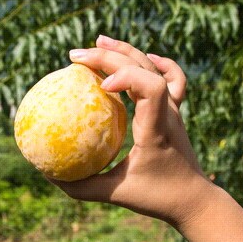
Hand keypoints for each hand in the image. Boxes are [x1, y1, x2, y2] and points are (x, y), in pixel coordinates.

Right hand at [49, 35, 216, 227]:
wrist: (195, 200)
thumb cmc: (156, 198)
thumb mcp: (116, 195)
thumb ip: (81, 187)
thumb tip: (47, 174)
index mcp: (157, 129)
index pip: (152, 88)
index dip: (126, 76)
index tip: (100, 85)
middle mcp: (168, 113)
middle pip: (144, 68)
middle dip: (108, 56)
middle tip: (74, 57)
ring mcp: (174, 109)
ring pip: (153, 67)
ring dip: (124, 51)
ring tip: (97, 41)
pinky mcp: (175, 111)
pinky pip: (172, 77)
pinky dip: (156, 62)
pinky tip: (141, 57)